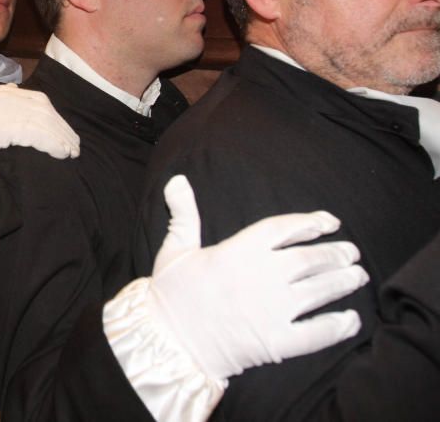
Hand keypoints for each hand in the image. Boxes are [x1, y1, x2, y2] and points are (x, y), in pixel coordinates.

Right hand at [0, 83, 79, 158]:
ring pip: (47, 124)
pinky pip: (41, 136)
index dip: (55, 118)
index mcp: (6, 93)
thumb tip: (16, 95)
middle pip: (47, 112)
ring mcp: (13, 110)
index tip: (64, 131)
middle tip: (74, 145)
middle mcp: (12, 98)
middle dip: (62, 129)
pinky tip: (62, 154)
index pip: (40, 101)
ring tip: (71, 153)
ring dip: (62, 140)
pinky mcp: (13, 126)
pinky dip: (54, 145)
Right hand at [148, 175, 365, 381]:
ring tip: (356, 276)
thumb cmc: (170, 294)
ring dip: (342, 282)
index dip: (310, 222)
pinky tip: (351, 320)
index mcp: (237, 251)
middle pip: (310, 259)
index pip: (283, 229)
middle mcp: (260, 277)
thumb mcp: (175, 249)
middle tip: (351, 253)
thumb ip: (184, 214)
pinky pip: (317, 333)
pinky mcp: (277, 342)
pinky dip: (338, 326)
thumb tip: (178, 180)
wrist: (166, 340)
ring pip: (319, 291)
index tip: (329, 222)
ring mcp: (271, 310)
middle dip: (335, 254)